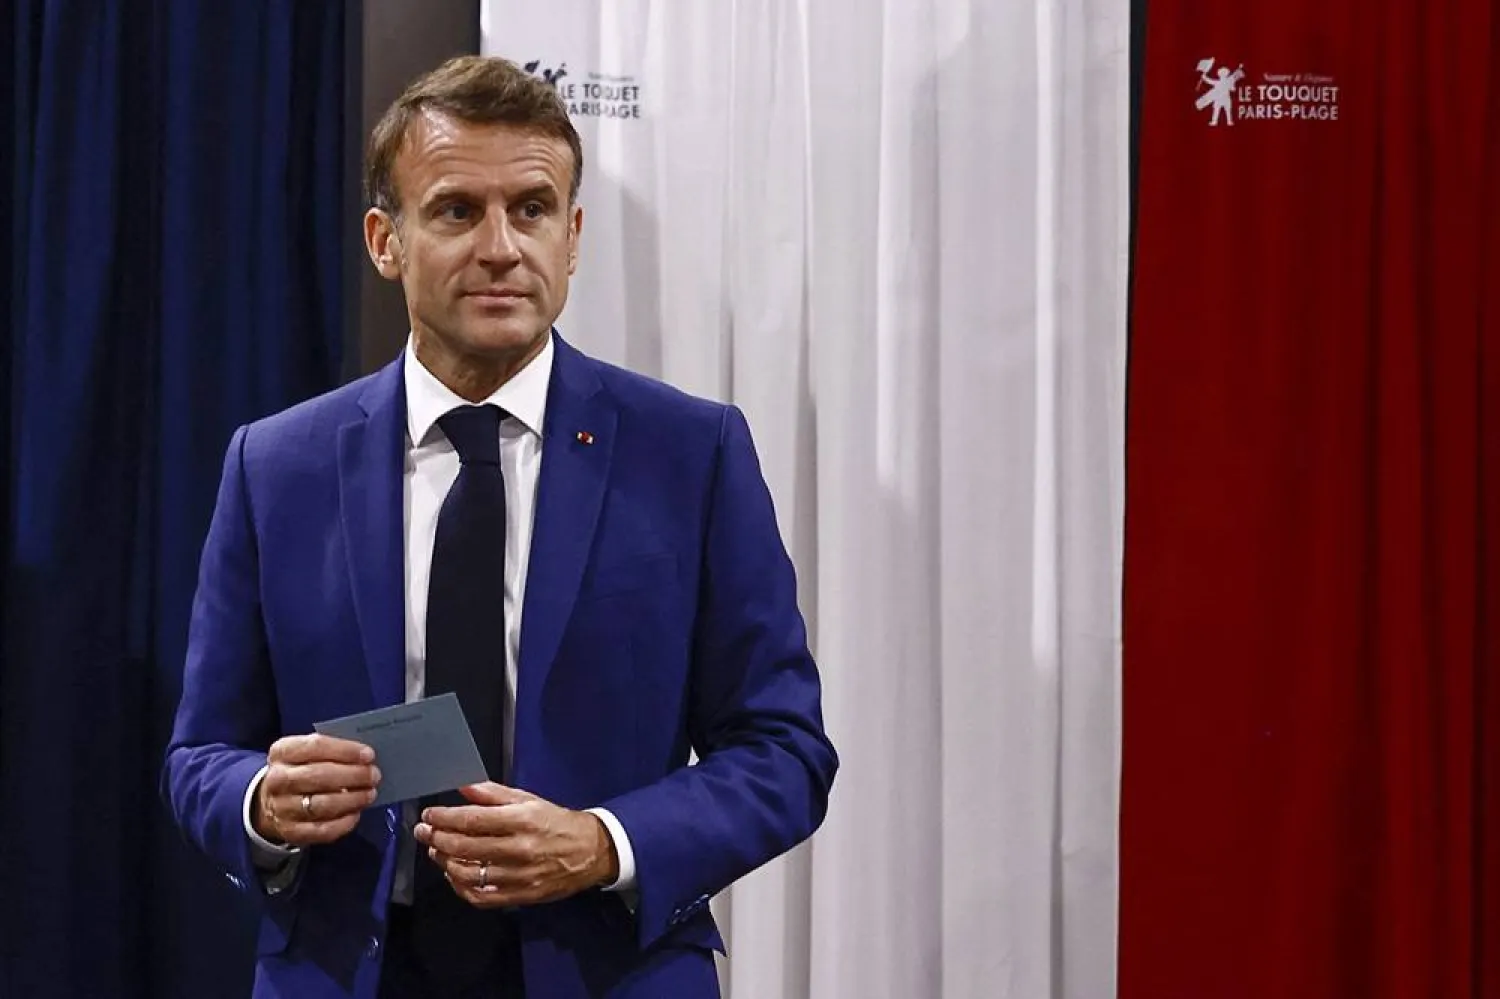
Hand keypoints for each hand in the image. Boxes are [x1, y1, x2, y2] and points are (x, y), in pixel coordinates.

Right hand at [252, 734, 380, 846]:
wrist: (272, 801)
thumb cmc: (300, 769)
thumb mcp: (306, 752)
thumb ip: (332, 751)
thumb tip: (365, 757)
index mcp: (282, 752)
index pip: (315, 746)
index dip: (345, 750)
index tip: (368, 755)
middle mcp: (278, 779)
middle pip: (320, 776)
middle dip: (353, 776)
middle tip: (373, 776)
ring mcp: (282, 808)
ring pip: (322, 804)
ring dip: (352, 799)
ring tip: (369, 794)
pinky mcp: (290, 831)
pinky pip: (322, 829)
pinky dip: (344, 822)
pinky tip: (356, 814)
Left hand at [414, 783, 618, 908]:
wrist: (590, 851)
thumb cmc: (556, 822)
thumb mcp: (528, 799)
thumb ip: (493, 793)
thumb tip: (462, 786)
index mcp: (522, 820)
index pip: (472, 820)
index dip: (445, 817)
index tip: (429, 815)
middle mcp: (519, 849)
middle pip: (465, 848)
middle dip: (437, 838)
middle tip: (424, 831)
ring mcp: (519, 877)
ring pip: (469, 875)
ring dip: (445, 863)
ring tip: (437, 851)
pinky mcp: (520, 896)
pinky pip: (481, 897)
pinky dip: (461, 888)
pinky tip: (454, 875)